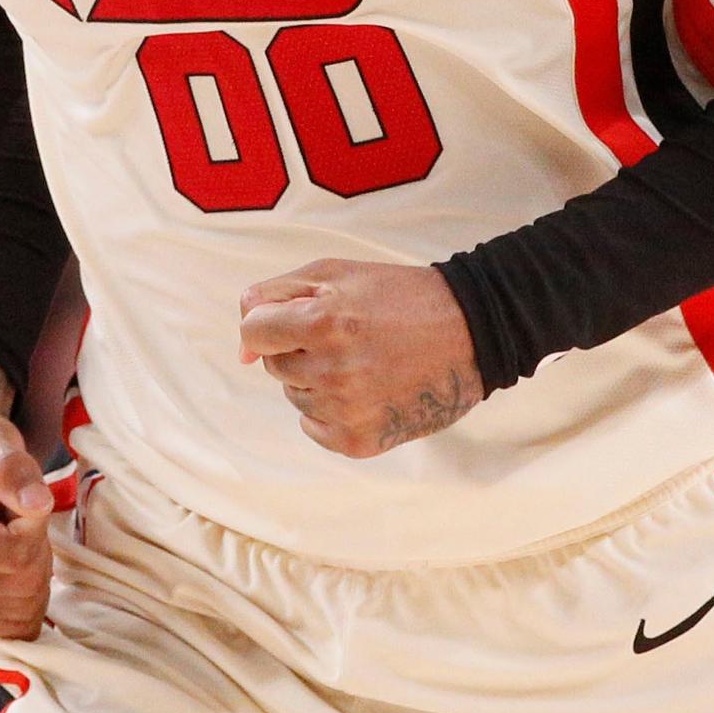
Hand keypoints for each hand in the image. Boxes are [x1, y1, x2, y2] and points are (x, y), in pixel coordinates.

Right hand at [0, 351, 51, 640]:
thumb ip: (14, 467)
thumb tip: (37, 504)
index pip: (15, 554)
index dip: (36, 525)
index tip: (24, 497)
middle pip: (19, 586)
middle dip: (37, 550)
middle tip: (17, 517)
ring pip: (20, 610)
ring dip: (33, 572)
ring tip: (7, 535)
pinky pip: (11, 628)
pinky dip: (24, 597)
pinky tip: (6, 564)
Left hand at [236, 260, 481, 457]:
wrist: (471, 332)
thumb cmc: (398, 296)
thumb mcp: (335, 272)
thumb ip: (272, 297)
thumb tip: (242, 352)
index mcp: (322, 322)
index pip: (252, 333)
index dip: (273, 323)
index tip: (298, 320)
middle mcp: (331, 370)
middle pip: (275, 366)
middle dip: (299, 349)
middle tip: (347, 335)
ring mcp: (346, 410)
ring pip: (296, 396)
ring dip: (317, 379)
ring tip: (363, 360)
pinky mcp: (360, 441)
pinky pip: (314, 427)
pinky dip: (330, 411)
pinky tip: (367, 389)